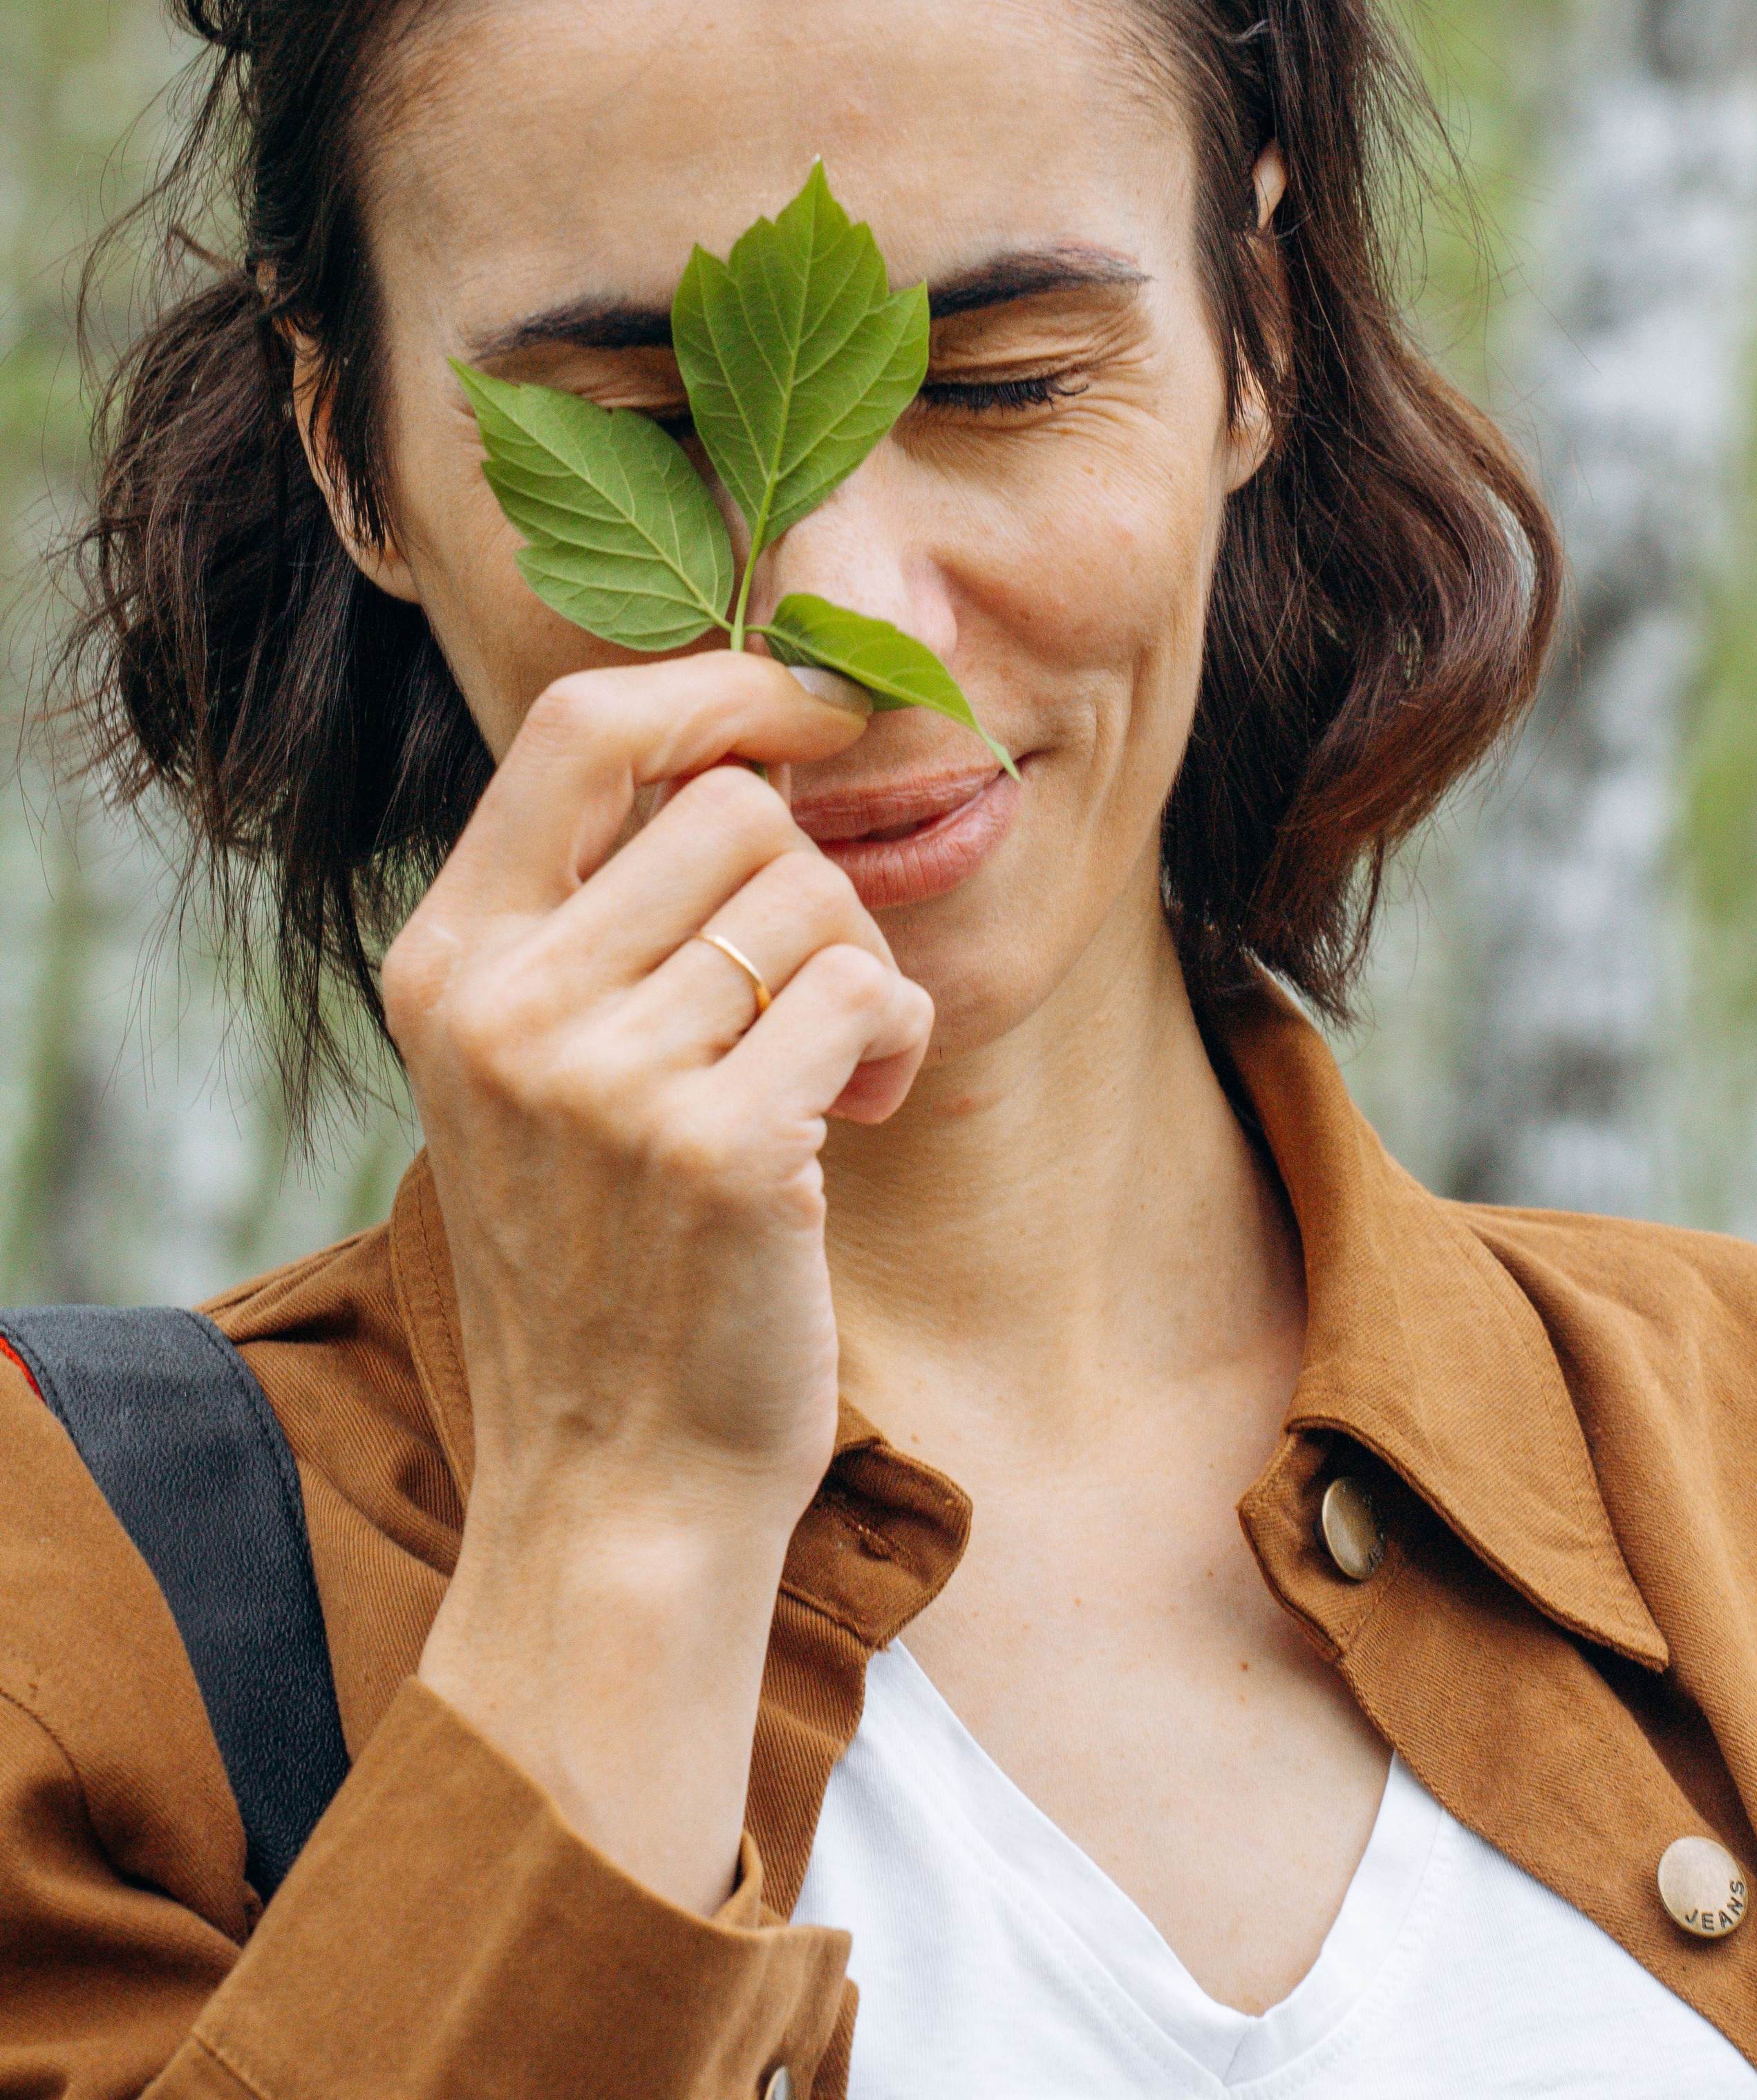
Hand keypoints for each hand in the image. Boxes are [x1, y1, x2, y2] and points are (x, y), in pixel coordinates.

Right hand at [393, 652, 931, 1910]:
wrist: (615, 1484)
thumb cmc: (604, 1259)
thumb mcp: (533, 1069)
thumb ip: (594, 912)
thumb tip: (741, 737)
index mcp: (447, 963)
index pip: (581, 729)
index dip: (719, 687)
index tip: (812, 703)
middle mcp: (506, 1006)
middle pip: (735, 807)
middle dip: (811, 887)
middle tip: (802, 999)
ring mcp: (602, 1080)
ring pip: (816, 895)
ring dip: (856, 975)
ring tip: (819, 1078)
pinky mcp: (718, 1150)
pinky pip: (866, 992)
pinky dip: (892, 1042)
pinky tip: (854, 1117)